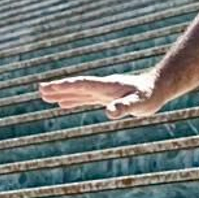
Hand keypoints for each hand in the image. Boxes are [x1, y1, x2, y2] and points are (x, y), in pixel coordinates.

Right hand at [38, 71, 160, 120]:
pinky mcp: (106, 97)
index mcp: (105, 87)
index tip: (47, 88)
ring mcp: (102, 92)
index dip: (64, 87)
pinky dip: (73, 100)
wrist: (158, 88)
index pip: (80, 85)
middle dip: (58, 89)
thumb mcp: (138, 104)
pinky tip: (64, 104)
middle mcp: (101, 87)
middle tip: (39, 90)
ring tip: (45, 96)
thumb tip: (109, 112)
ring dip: (62, 94)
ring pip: (78, 92)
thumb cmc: (149, 96)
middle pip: (75, 87)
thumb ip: (124, 107)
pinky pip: (85, 98)